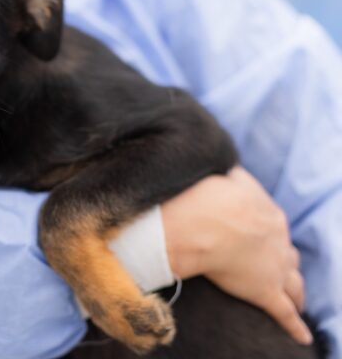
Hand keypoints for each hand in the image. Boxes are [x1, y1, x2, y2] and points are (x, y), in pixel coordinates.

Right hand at [161, 166, 311, 344]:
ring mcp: (274, 268)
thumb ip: (232, 176)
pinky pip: (284, 313)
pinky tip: (302, 336)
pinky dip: (295, 326)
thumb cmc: (208, 195)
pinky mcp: (264, 292)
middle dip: (285, 263)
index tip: (257, 239)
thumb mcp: (225, 175)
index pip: (274, 228)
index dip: (267, 236)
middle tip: (279, 270)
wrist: (204, 221)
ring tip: (297, 301)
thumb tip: (230, 170)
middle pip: (289, 256)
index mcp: (269, 215)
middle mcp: (279, 243)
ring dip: (297, 293)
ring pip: (294, 284)